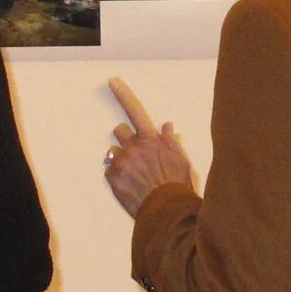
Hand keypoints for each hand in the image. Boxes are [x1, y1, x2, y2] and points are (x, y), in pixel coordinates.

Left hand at [104, 75, 194, 217]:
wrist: (167, 210)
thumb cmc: (177, 185)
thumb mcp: (181, 160)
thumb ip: (170, 142)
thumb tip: (166, 127)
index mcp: (151, 139)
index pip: (135, 110)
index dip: (123, 94)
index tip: (112, 81)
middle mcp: (134, 146)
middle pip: (120, 131)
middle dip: (126, 139)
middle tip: (136, 155)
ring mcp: (122, 162)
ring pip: (113, 151)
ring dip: (121, 158)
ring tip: (134, 174)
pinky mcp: (113, 177)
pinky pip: (109, 170)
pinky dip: (117, 176)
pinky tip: (130, 185)